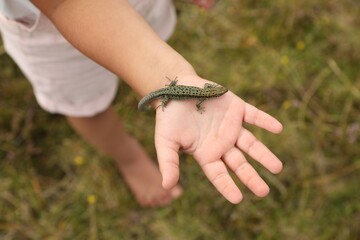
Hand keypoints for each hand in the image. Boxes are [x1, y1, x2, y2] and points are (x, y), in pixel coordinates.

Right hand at [154, 76, 282, 203]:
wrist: (175, 89)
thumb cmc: (169, 118)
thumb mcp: (165, 142)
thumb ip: (169, 162)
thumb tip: (167, 186)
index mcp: (206, 153)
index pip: (219, 174)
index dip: (227, 186)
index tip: (238, 199)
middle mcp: (222, 143)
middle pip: (240, 163)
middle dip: (251, 177)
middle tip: (264, 192)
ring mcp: (231, 126)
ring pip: (251, 143)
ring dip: (264, 155)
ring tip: (277, 168)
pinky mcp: (237, 108)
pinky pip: (254, 116)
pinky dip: (266, 121)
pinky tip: (278, 129)